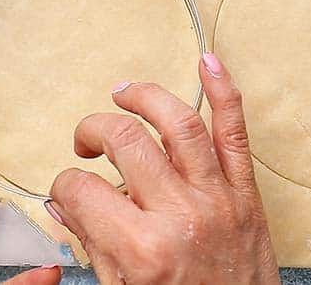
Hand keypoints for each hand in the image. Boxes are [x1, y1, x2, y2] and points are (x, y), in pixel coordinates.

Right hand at [45, 52, 279, 284]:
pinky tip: (209, 62)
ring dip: (146, 98)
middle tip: (85, 141)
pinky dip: (225, 92)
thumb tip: (65, 205)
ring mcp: (218, 198)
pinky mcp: (246, 194)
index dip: (64, 186)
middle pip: (125, 143)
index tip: (67, 191)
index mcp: (143, 248)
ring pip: (180, 123)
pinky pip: (236, 133)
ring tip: (124, 94)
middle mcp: (180, 215)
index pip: (83, 191)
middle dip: (93, 131)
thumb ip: (95, 247)